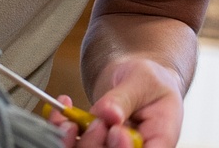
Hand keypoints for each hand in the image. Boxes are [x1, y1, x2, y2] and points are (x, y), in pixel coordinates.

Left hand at [50, 59, 183, 147]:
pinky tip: (63, 109)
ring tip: (70, 117)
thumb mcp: (142, 81)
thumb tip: (108, 114)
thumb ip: (124, 99)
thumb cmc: (149, 80)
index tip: (116, 132)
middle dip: (95, 145)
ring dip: (72, 140)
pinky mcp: (91, 143)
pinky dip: (61, 129)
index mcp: (158, 142)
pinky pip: (73, 143)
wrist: (134, 77)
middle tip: (95, 119)